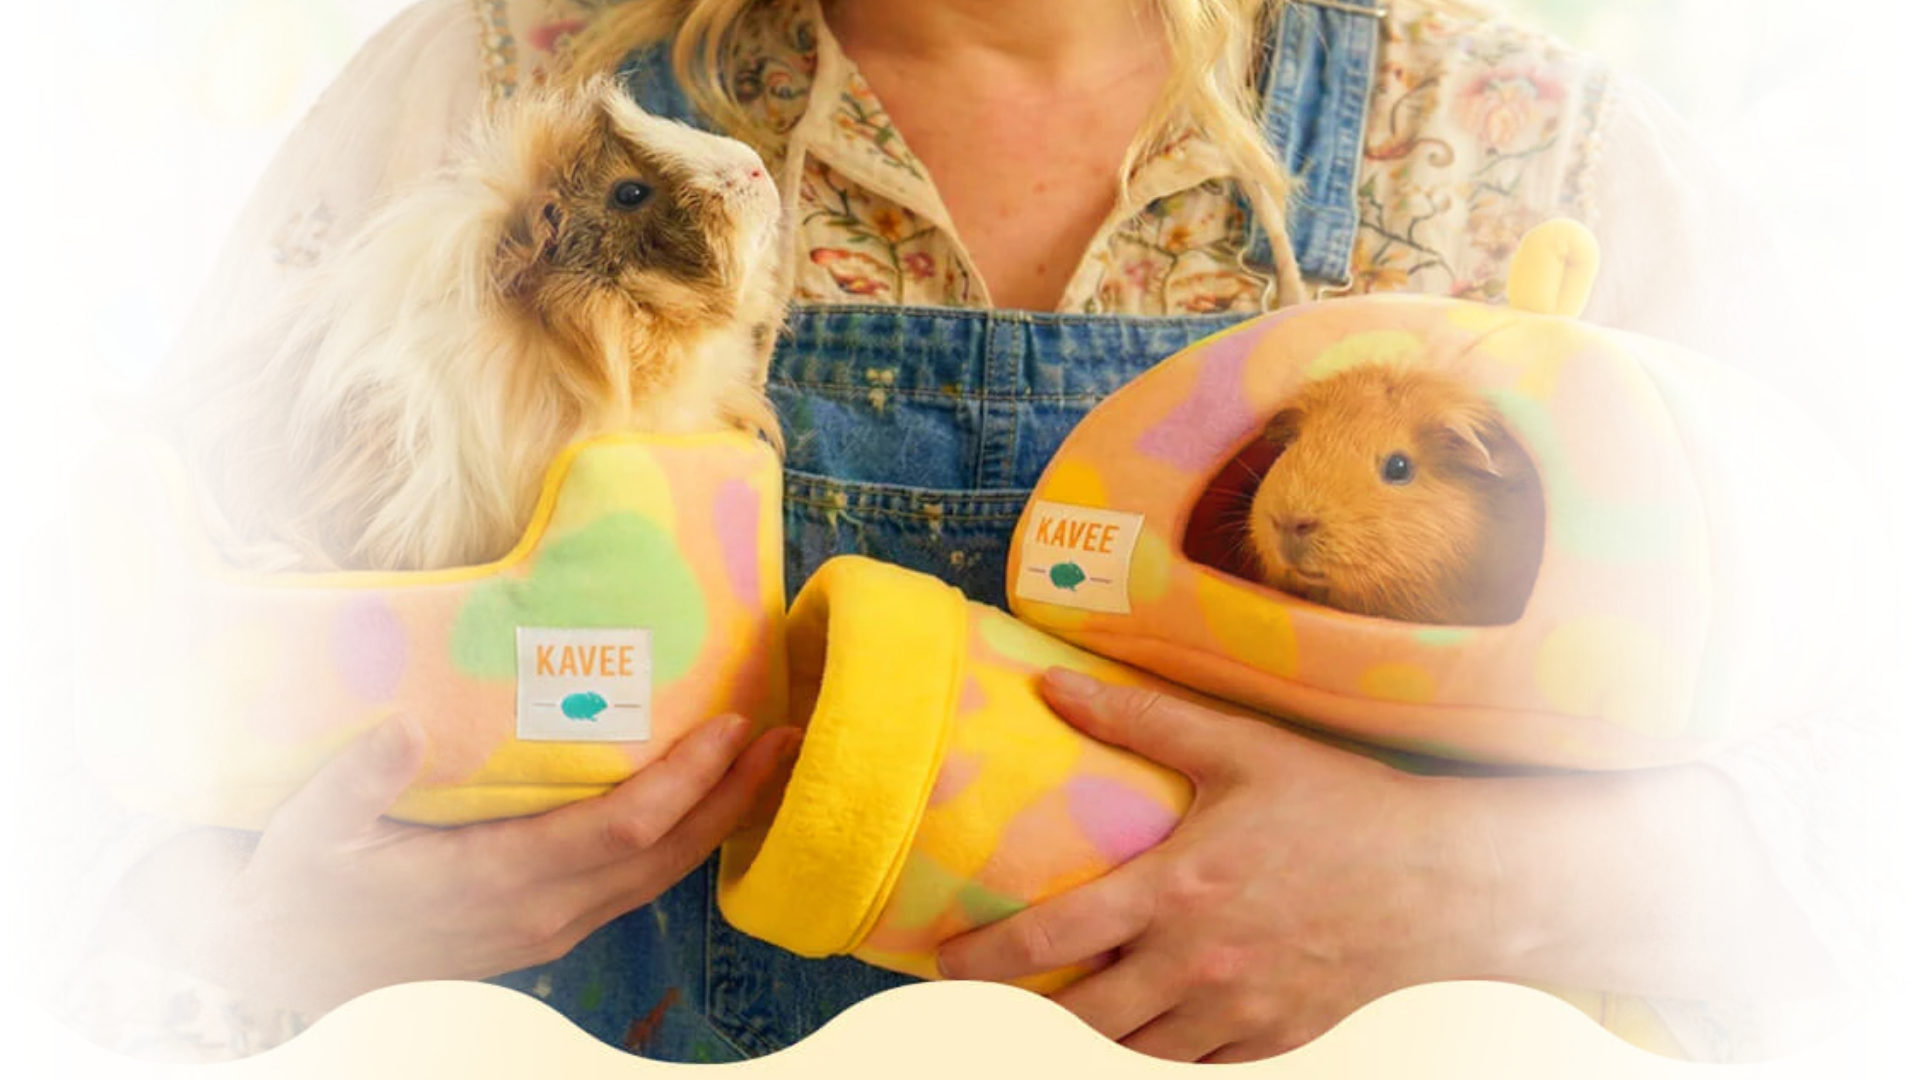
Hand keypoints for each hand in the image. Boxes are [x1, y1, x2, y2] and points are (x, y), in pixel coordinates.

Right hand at [103, 713, 799, 1014]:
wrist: (282, 966)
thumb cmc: (300, 891)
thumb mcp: (309, 834)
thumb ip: (358, 782)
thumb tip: (404, 731)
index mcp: (496, 881)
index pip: (621, 829)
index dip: (686, 782)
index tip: (733, 728)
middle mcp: (541, 912)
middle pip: (665, 856)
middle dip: (735, 798)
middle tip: (792, 738)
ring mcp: (547, 928)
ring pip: (657, 877)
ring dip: (718, 821)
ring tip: (765, 764)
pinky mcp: (543, 931)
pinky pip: (631, 885)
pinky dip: (678, 844)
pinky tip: (700, 806)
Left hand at [936, 669, 1490, 1062]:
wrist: (1448, 883)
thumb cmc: (1343, 807)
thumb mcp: (1241, 747)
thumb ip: (1141, 717)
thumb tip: (1052, 685)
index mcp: (1176, 891)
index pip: (1050, 941)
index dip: (982, 961)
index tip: (943, 963)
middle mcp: (1197, 964)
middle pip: (1080, 1016)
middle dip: (1027, 1012)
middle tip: (998, 992)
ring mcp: (1238, 1012)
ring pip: (1133, 1051)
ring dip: (1092, 1031)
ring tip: (1068, 1003)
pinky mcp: (1275, 1039)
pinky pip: (1195, 1065)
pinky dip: (1161, 1049)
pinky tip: (1150, 1020)